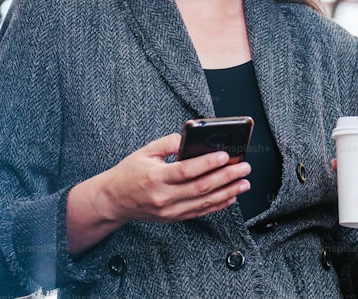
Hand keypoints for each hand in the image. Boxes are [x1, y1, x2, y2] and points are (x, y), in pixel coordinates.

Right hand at [101, 133, 250, 224]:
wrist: (114, 200)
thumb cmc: (128, 173)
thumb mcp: (145, 152)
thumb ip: (168, 143)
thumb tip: (191, 139)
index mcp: (155, 177)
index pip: (186, 171)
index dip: (208, 163)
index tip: (225, 155)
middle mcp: (164, 197)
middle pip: (201, 187)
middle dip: (226, 177)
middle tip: (244, 168)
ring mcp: (169, 211)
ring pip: (204, 203)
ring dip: (228, 193)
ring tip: (243, 183)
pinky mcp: (173, 218)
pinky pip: (200, 213)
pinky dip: (217, 205)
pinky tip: (230, 197)